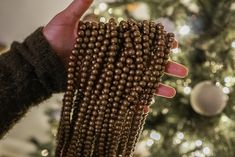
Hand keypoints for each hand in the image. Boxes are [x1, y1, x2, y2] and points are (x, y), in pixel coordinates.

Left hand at [43, 0, 187, 98]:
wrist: (43, 63)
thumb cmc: (54, 40)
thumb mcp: (67, 21)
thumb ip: (80, 7)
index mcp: (111, 42)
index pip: (139, 42)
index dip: (156, 43)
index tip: (173, 44)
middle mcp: (115, 59)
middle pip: (143, 63)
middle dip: (164, 67)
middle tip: (182, 71)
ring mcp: (110, 75)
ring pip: (136, 81)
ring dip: (155, 87)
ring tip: (172, 92)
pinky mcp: (103, 88)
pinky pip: (122, 96)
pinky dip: (133, 102)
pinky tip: (147, 107)